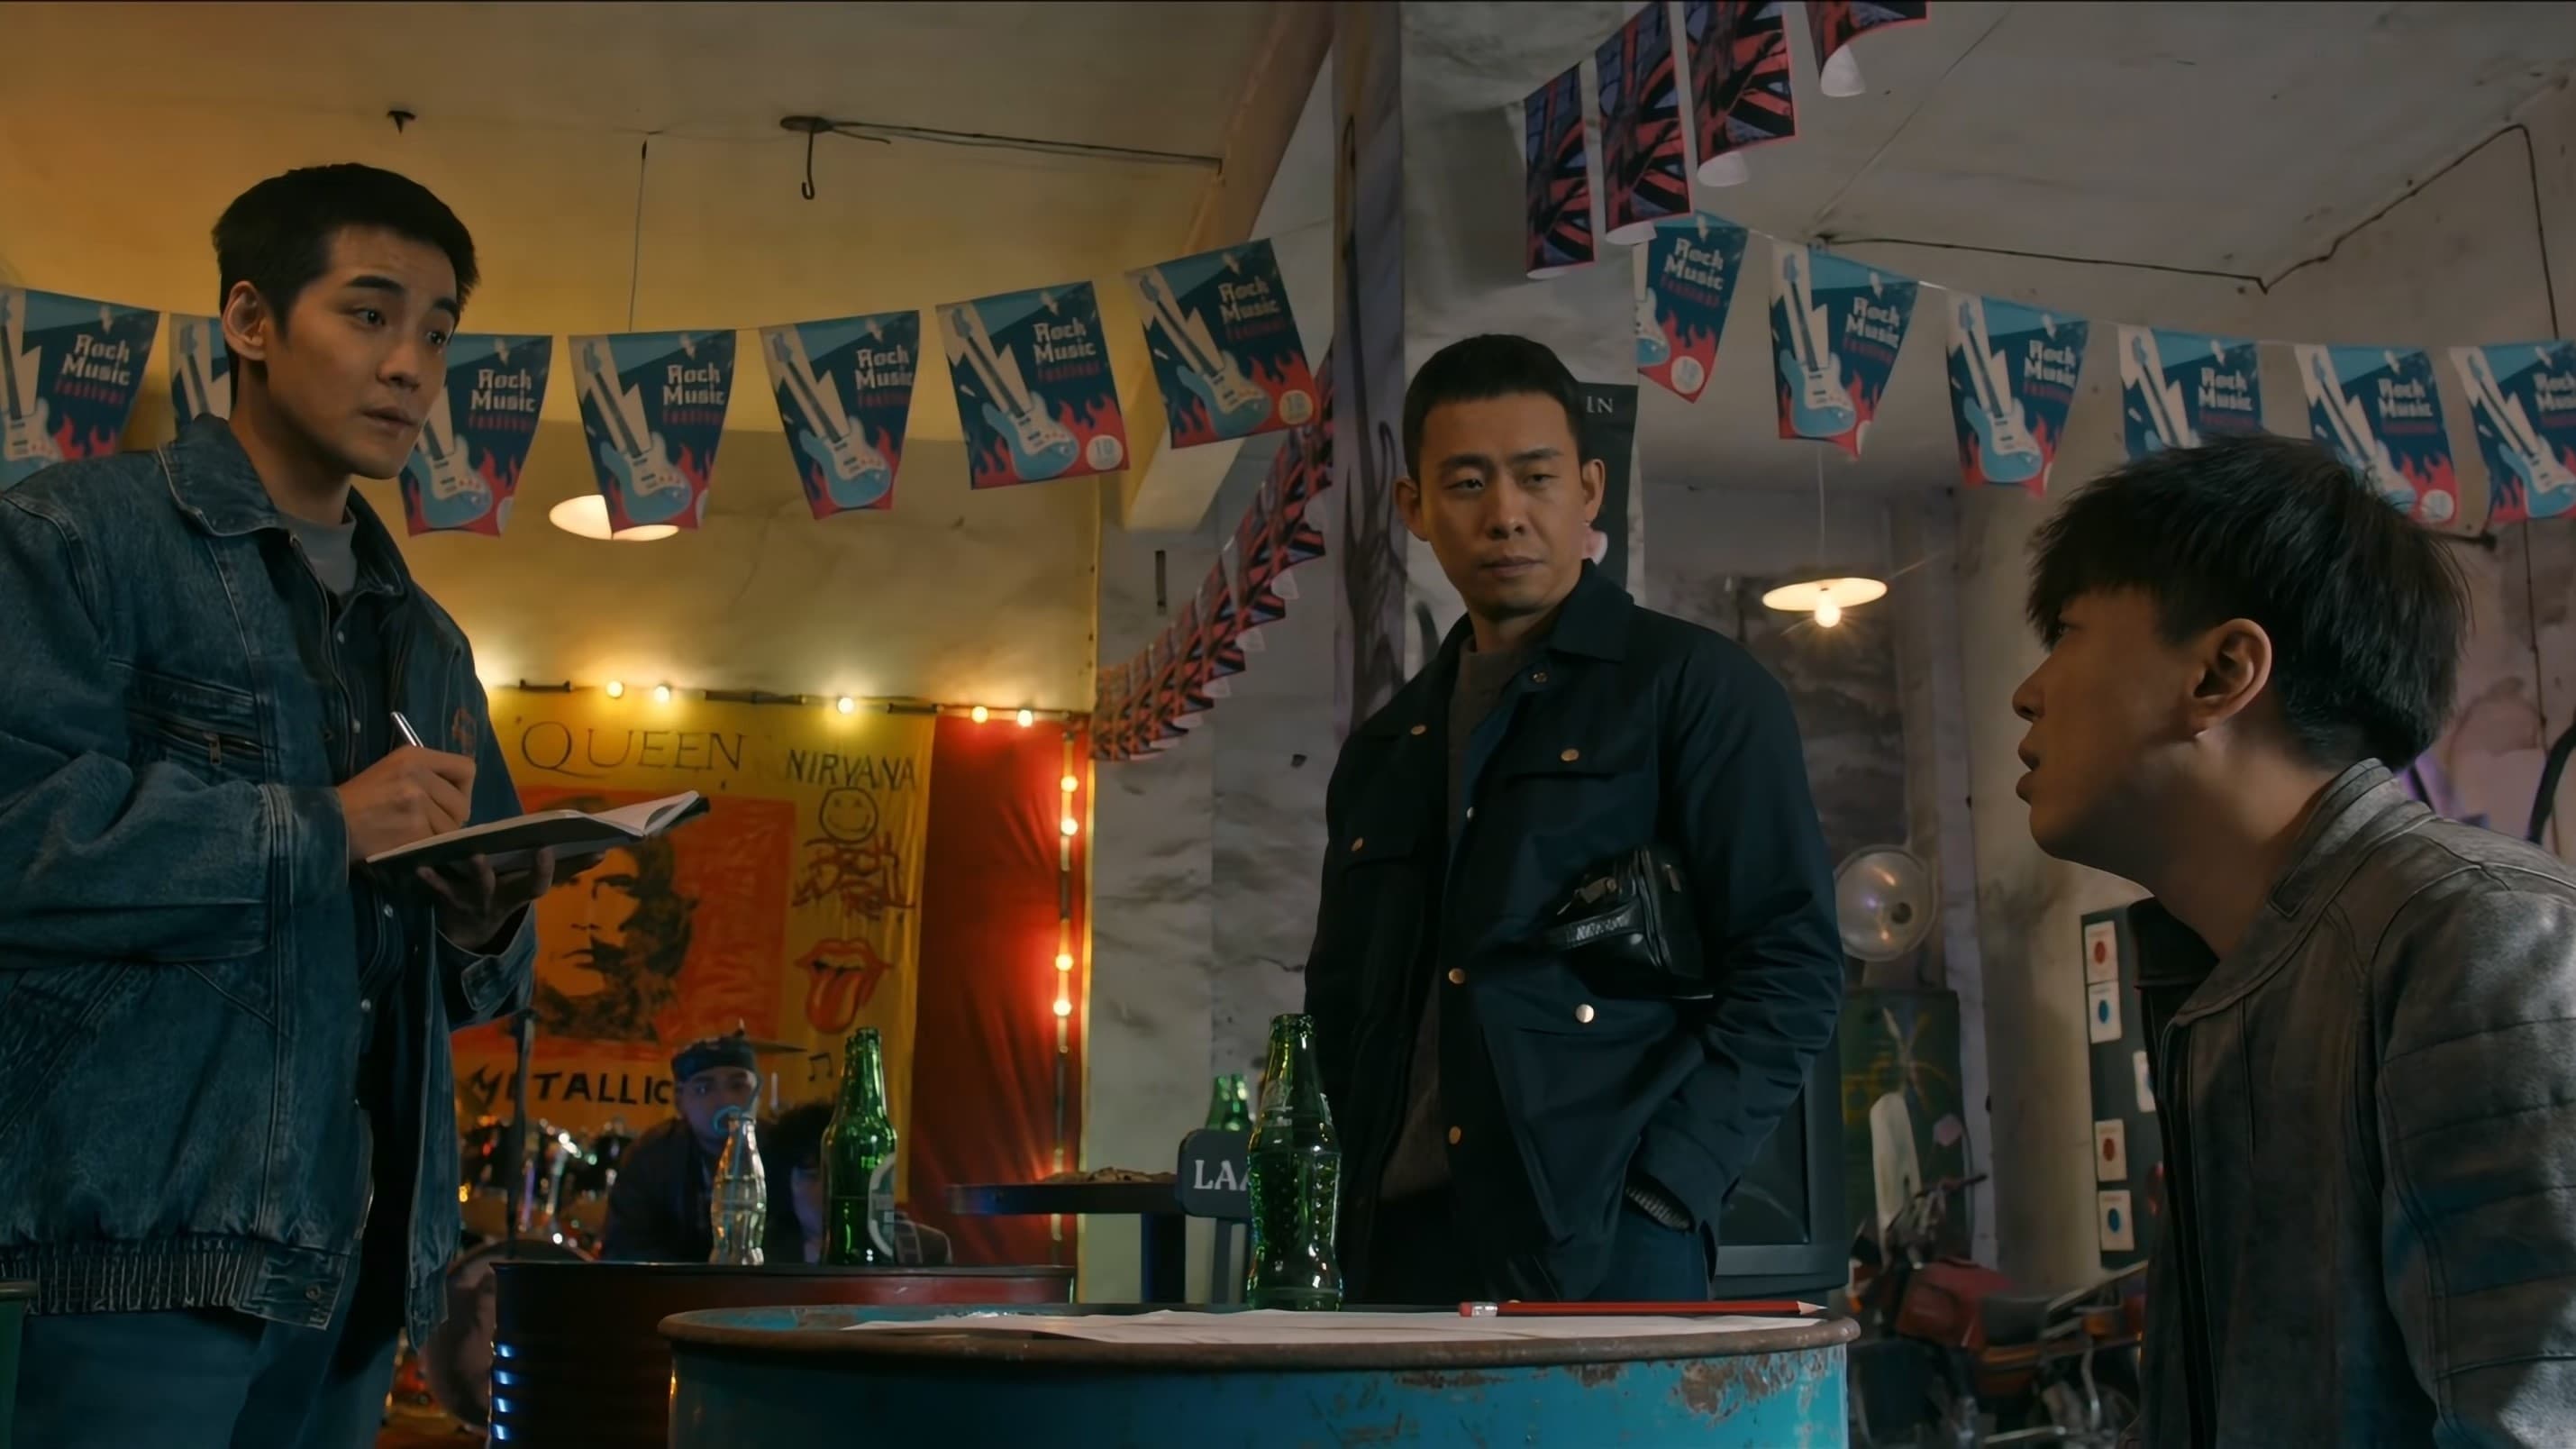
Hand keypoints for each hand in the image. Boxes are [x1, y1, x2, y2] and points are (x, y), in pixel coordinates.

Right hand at [337, 746, 475, 862]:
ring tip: (415, 834)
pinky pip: (437, 843)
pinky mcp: (413, 828)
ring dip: (438, 836)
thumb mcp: (393, 770)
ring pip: (452, 827)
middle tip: (429, 824)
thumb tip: (460, 797)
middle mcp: (419, 774)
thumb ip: (427, 775)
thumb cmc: (360, 798)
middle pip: (462, 803)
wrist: (329, 822)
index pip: (466, 768)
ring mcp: (417, 801)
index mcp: (416, 756)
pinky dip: (427, 849)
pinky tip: (409, 844)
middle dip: (451, 819)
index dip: (463, 788)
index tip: (448, 801)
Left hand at [420, 848, 604, 952]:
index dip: (567, 868)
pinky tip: (421, 867)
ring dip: (482, 872)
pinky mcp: (451, 900)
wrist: (467, 927)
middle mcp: (507, 898)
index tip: (583, 848)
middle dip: (537, 873)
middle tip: (544, 850)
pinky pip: (442, 891)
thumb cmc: (506, 893)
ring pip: (484, 888)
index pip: (555, 881)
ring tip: (478, 854)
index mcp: (526, 892)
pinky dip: (432, 880)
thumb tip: (603, 851)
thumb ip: (565, 868)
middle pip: (526, 889)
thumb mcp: (532, 884)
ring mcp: (480, 901)